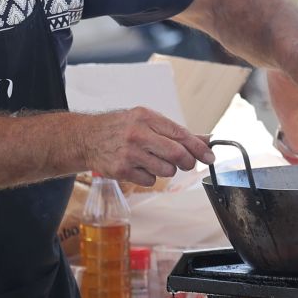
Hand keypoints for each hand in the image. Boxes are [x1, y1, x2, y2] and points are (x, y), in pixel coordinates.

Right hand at [80, 108, 215, 187]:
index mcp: (147, 117)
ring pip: (166, 170)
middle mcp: (138, 134)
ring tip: (152, 160)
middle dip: (188, 162)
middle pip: (177, 155)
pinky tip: (138, 166)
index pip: (181, 134)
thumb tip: (205, 140)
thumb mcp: (146, 121)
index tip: (210, 157)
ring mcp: (129, 153)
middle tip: (187, 164)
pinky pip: (150, 180)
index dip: (199, 148)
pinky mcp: (122, 170)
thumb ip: (175, 132)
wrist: (86, 138)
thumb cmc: (120, 128)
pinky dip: (149, 176)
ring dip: (166, 169)